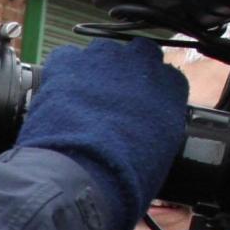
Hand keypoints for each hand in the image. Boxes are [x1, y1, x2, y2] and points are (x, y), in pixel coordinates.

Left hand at [13, 37, 190, 229]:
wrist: (83, 176)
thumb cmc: (125, 177)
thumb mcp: (159, 157)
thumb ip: (158, 132)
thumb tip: (146, 136)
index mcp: (170, 88)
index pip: (167, 77)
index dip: (150, 91)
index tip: (139, 105)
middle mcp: (141, 64)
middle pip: (138, 55)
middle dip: (127, 72)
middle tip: (112, 100)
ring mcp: (103, 59)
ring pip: (102, 52)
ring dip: (95, 70)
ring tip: (82, 100)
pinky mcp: (67, 62)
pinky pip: (66, 59)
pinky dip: (62, 74)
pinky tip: (59, 97)